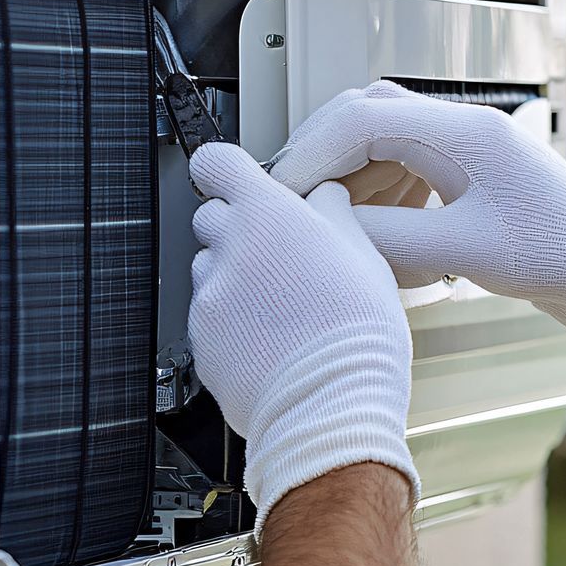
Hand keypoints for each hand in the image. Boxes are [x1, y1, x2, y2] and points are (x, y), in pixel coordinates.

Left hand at [186, 143, 416, 532]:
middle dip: (239, 230)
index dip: (227, 169)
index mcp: (267, 216)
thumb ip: (333, 211)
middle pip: (211, 217)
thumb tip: (324, 195)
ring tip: (281, 306)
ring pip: (210, 270)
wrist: (332, 404)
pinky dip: (231, 322)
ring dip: (235, 277)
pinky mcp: (201, 341)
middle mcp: (228, 250)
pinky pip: (209, 318)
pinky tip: (271, 338)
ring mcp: (209, 298)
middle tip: (280, 256)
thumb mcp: (365, 252)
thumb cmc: (355, 332)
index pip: (216, 161)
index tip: (239, 180)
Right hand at [269, 81, 565, 390]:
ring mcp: (466, 142)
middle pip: (365, 113)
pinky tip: (367, 218)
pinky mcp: (468, 166)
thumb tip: (328, 223)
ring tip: (323, 211)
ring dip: (345, 168)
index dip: (311, 154)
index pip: (361, 119)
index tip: (284, 190)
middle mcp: (464, 125)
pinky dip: (374, 182)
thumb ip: (387, 235)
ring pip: (381, 133)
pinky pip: (404, 157)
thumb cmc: (556, 259)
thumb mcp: (460, 253)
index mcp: (465, 131)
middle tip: (289, 196)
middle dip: (320, 152)